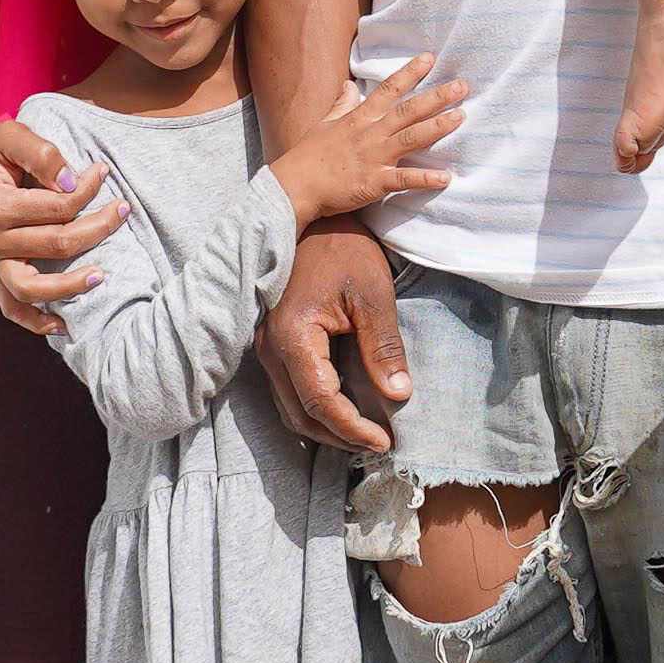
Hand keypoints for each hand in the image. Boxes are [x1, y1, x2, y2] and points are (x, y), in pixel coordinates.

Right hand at [0, 117, 124, 327]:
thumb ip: (41, 153)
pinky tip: (64, 327)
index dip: (87, 190)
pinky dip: (35, 322)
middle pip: (56, 244)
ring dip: (70, 286)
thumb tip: (72, 183)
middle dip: (98, 226)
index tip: (103, 171)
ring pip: (33, 288)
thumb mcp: (10, 134)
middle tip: (123, 209)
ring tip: (102, 276)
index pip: (57, 207)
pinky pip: (12, 307)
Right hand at [261, 220, 408, 456]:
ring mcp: (265, 346)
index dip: (352, 429)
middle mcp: (269, 347)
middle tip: (377, 445)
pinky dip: (315, 407)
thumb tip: (398, 395)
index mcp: (293, 336)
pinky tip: (345, 410)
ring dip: (326, 426)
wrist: (315, 216)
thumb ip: (383, 347)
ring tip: (364, 434)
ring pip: (290, 407)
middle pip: (299, 413)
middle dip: (339, 436)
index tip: (384, 442)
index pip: (320, 402)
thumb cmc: (345, 250)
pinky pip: (289, 389)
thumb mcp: (373, 296)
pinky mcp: (272, 343)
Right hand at [276, 60, 469, 226]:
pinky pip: (404, 180)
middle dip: (436, 97)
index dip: (410, 73)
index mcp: (359, 118)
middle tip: (462, 86)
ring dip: (438, 127)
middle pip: (408, 110)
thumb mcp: (324, 123)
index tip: (429, 58)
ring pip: (411, 137)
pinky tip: (446, 177)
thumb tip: (349, 85)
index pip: (389, 89)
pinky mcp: (374, 182)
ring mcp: (374, 157)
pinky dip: (425, 178)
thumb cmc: (308, 156)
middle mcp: (370, 134)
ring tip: (461, 117)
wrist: (293, 186)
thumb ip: (341, 104)